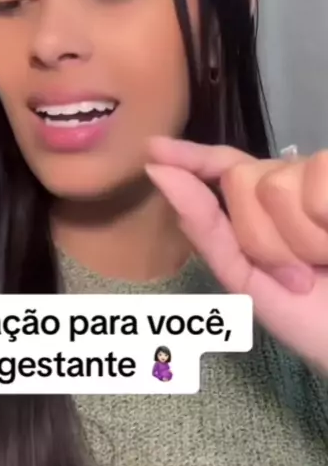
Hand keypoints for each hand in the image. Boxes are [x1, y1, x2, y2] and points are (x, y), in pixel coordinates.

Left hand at [145, 138, 327, 374]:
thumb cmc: (306, 316)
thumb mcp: (244, 278)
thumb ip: (204, 225)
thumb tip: (157, 170)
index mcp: (261, 203)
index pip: (223, 165)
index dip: (192, 155)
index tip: (155, 149)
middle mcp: (291, 181)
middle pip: (243, 180)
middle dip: (260, 234)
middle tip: (295, 273)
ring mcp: (320, 179)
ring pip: (278, 184)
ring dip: (298, 239)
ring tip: (323, 262)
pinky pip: (319, 183)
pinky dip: (323, 225)